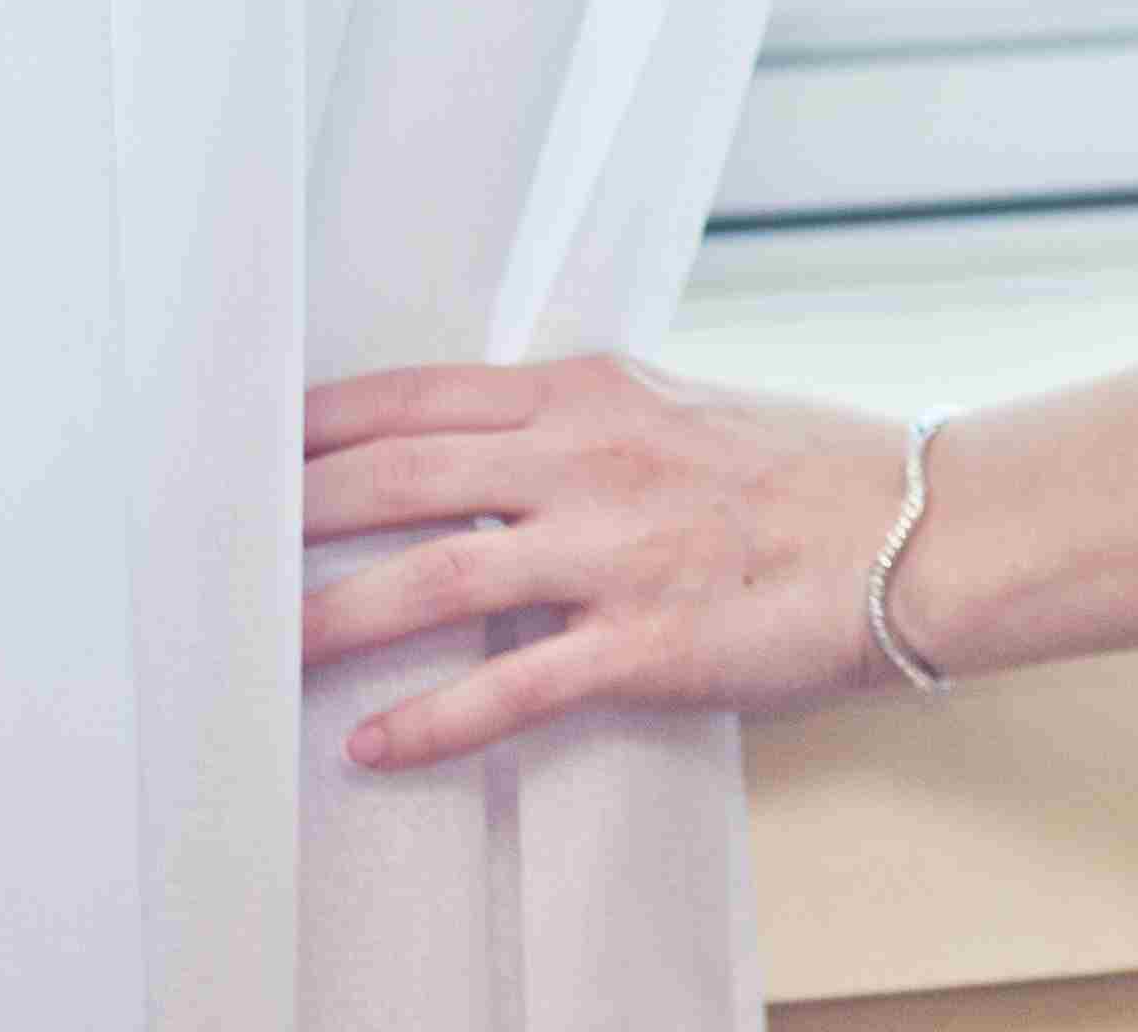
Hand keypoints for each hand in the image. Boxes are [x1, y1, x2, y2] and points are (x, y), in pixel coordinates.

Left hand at [301, 350, 920, 770]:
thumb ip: (588, 423)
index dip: (314, 423)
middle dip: (284, 515)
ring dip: (324, 621)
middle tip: (209, 550)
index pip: (416, 396)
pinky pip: (510, 688)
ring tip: (254, 656)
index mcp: (596, 393)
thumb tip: (496, 446)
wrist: (928, 529)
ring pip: (426, 581)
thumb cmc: (819, 474)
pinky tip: (371, 745)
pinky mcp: (646, 641)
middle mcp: (589, 459)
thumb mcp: (688, 411)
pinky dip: (428, 724)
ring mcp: (614, 550)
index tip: (244, 445)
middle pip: (392, 478)